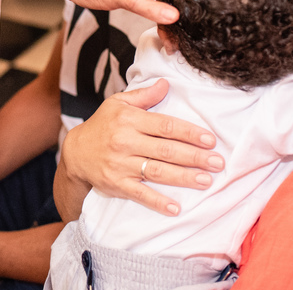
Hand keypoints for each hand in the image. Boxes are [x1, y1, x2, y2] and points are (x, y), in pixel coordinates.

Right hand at [58, 81, 223, 216]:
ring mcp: (120, 165)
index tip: (210, 140)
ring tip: (206, 180)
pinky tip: (175, 208)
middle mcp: (125, 142)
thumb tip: (166, 83)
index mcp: (129, 120)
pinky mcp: (116, 184)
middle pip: (165, 150)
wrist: (75, 153)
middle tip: (218, 162)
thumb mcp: (117, 104)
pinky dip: (157, 202)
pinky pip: (139, 194)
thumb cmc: (102, 125)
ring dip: (183, 177)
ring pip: (157, 171)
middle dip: (194, 156)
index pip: (165, 126)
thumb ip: (143, 95)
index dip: (189, 133)